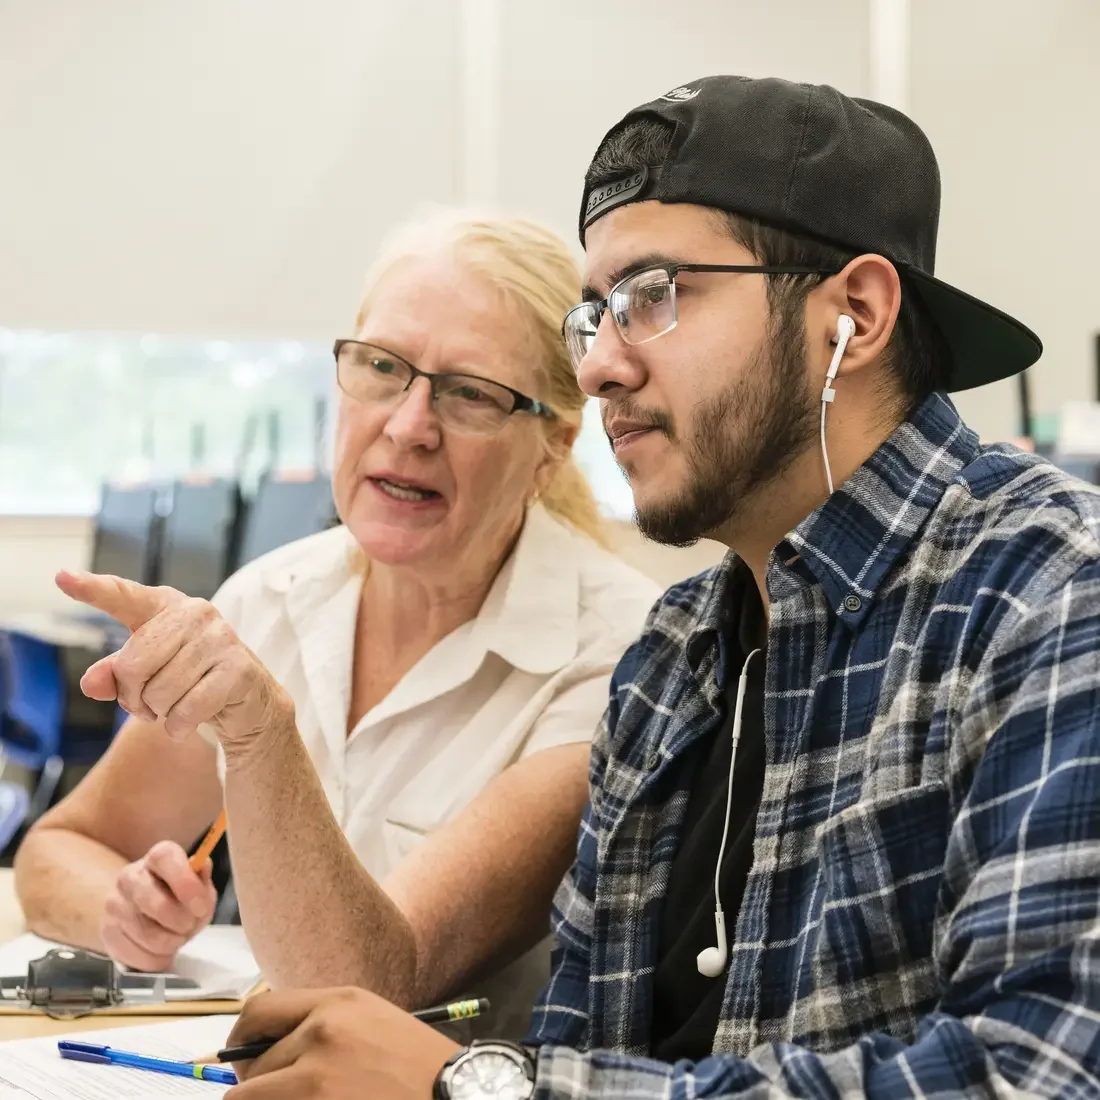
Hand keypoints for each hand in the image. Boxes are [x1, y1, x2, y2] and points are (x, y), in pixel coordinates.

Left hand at [55, 570, 293, 752]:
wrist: (248, 702)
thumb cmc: (190, 680)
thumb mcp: (147, 676)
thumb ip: (113, 676)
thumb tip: (91, 682)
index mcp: (166, 607)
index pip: (124, 596)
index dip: (92, 589)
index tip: (61, 578)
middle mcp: (195, 613)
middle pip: (132, 665)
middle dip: (134, 697)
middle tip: (150, 703)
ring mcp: (221, 638)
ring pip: (160, 692)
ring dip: (160, 713)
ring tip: (174, 708)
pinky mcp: (239, 669)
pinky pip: (187, 709)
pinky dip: (179, 726)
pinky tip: (188, 721)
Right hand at [101, 840, 216, 970]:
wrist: (144, 915)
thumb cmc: (179, 897)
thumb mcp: (199, 887)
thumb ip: (202, 879)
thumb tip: (203, 865)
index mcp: (158, 858)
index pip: (165, 858)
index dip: (186, 883)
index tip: (201, 907)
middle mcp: (131, 876)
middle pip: (155, 903)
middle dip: (180, 922)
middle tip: (190, 926)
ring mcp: (114, 904)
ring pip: (147, 934)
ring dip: (171, 942)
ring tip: (177, 937)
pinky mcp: (107, 931)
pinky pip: (136, 953)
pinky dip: (156, 959)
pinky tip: (162, 950)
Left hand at [225, 987, 459, 1099]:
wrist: (456, 1095)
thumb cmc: (418, 1069)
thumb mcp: (373, 1025)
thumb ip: (322, 1028)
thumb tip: (263, 1054)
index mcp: (337, 1002)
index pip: (258, 1012)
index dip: (241, 1041)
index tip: (243, 1063)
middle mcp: (321, 1032)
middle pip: (250, 1064)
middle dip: (254, 1087)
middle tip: (277, 1097)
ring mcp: (316, 1078)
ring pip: (247, 1098)